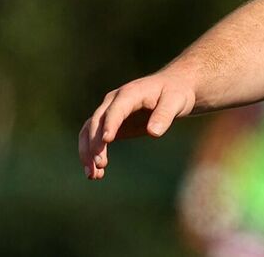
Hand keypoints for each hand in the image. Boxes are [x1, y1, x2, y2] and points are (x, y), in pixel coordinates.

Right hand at [78, 71, 196, 179]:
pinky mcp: (111, 124)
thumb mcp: (176, 101)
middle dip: (95, 143)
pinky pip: (95, 138)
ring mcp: (110, 112)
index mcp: (131, 93)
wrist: (173, 88)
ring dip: (87, 152)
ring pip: (89, 131)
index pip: (116, 109)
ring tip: (93, 175)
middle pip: (96, 121)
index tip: (107, 140)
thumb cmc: (176, 93)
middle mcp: (114, 101)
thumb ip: (165, 114)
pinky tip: (97, 173)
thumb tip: (153, 132)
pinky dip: (92, 154)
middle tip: (100, 164)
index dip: (110, 123)